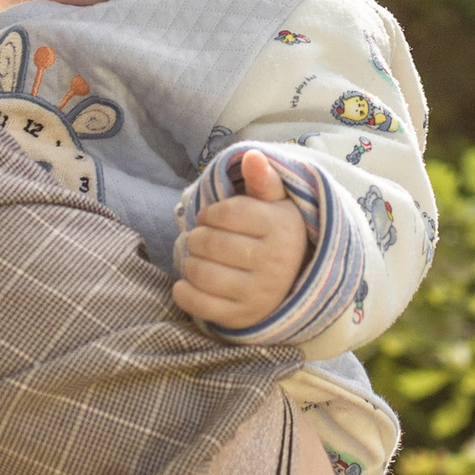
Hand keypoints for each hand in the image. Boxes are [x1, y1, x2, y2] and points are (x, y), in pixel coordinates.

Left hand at [174, 144, 311, 331]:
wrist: (291, 282)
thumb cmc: (273, 235)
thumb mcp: (275, 204)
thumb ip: (262, 179)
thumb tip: (251, 156)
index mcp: (282, 228)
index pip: (226, 213)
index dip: (209, 213)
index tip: (210, 217)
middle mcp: (275, 262)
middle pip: (209, 243)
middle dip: (196, 237)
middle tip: (201, 238)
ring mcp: (259, 294)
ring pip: (200, 272)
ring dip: (189, 262)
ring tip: (198, 258)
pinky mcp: (242, 318)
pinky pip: (197, 303)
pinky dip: (183, 291)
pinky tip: (188, 282)